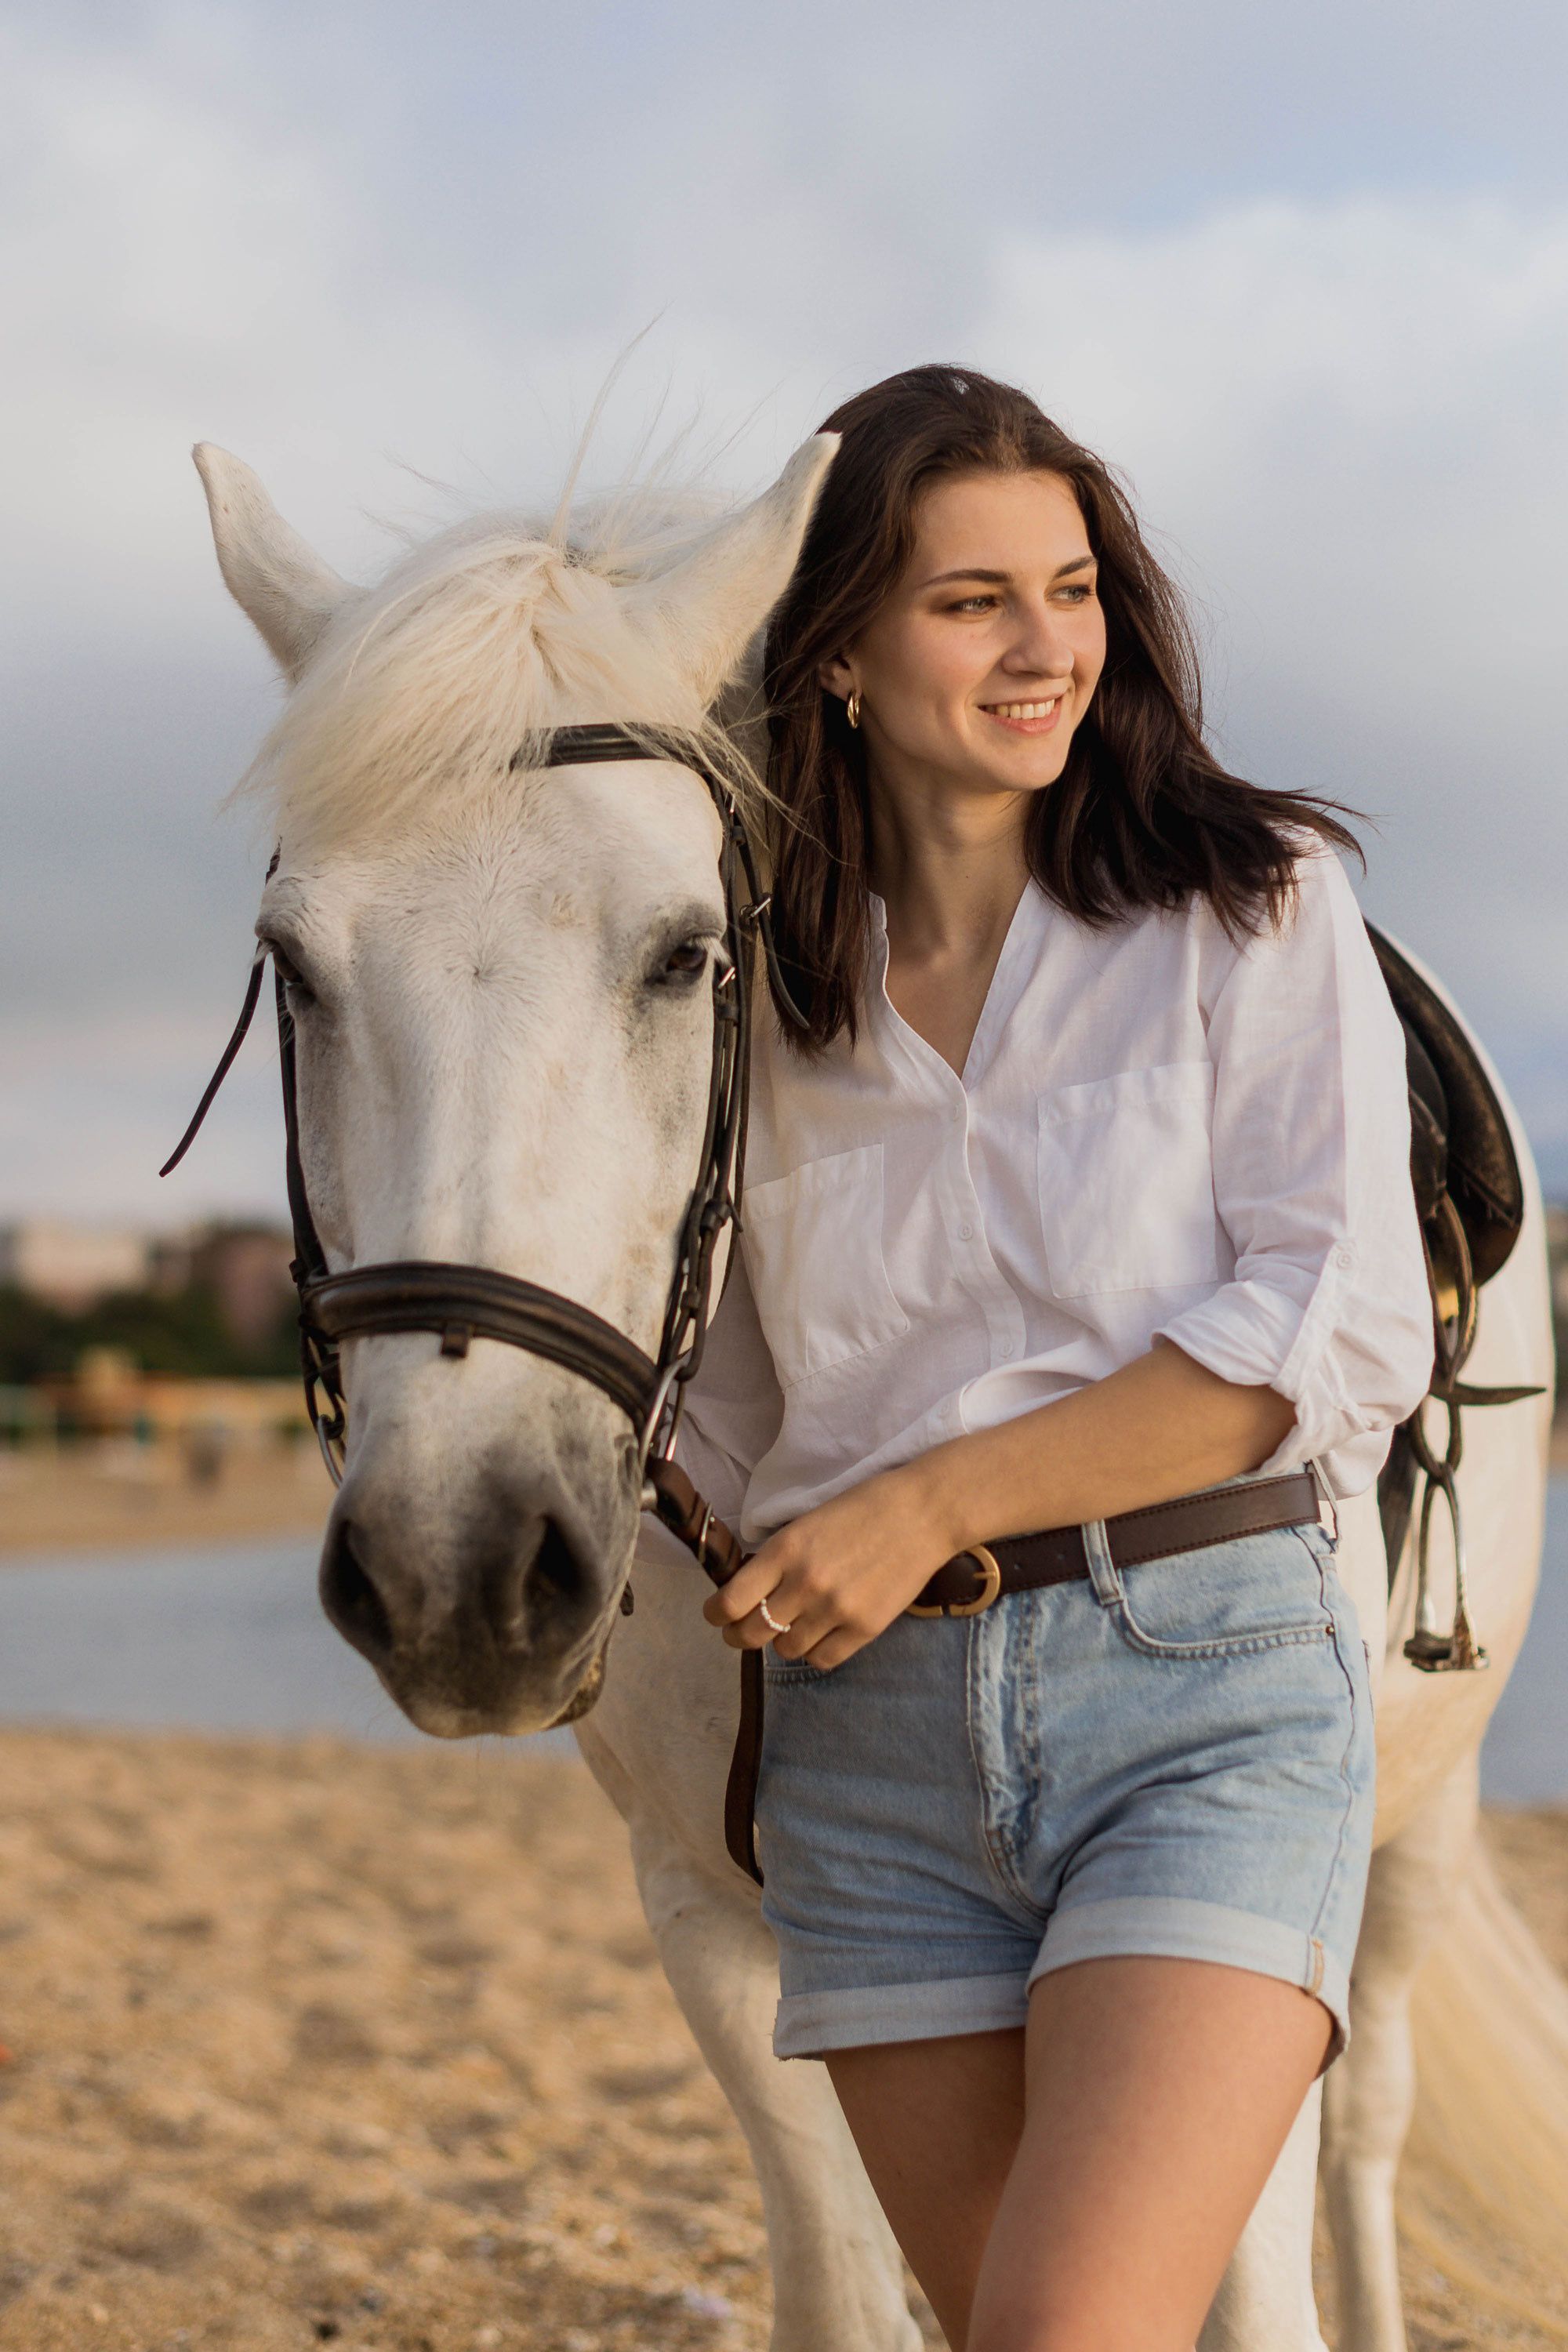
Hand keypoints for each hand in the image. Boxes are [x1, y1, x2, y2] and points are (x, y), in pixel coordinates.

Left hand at [702, 1462, 957, 1669]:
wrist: (923, 1513)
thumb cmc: (863, 1509)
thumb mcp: (807, 1523)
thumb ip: (777, 1559)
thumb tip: (748, 1592)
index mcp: (785, 1550)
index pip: (730, 1602)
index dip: (716, 1615)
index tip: (716, 1615)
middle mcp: (805, 1583)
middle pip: (751, 1633)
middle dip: (739, 1636)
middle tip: (742, 1631)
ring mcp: (836, 1609)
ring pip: (786, 1650)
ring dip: (783, 1641)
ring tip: (794, 1625)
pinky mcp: (865, 1628)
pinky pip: (823, 1659)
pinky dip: (815, 1652)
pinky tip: (820, 1634)